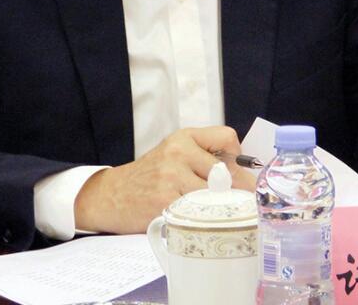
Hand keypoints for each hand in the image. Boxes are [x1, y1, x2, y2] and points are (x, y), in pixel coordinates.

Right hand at [74, 126, 255, 233]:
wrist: (111, 195)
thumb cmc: (150, 177)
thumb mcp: (174, 155)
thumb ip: (205, 158)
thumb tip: (246, 177)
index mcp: (184, 137)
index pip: (227, 137)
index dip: (238, 158)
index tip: (235, 174)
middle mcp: (178, 151)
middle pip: (227, 173)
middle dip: (235, 191)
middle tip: (234, 203)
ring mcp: (171, 176)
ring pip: (215, 195)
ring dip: (219, 208)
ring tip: (211, 212)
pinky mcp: (165, 200)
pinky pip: (198, 212)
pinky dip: (201, 219)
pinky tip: (194, 219)